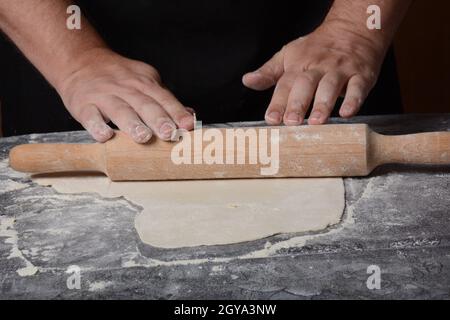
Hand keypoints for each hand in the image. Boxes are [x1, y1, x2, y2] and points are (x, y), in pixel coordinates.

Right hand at [56, 48, 193, 142]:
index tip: (188, 126)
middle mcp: (126, 88)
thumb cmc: (118, 78)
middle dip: (159, 119)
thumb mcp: (144, 81)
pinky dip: (97, 126)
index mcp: (144, 82)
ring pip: (120, 110)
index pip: (164, 98)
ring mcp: (104, 96)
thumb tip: (190, 115)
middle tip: (169, 134)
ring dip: (132, 124)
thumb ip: (165, 100)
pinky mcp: (83, 105)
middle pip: (145, 104)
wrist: (80, 60)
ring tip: (144, 137)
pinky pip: (91, 116)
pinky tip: (105, 136)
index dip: (177, 112)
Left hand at [243, 23, 384, 125]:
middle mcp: (318, 68)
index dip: (277, 103)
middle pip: (306, 85)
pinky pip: (357, 87)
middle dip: (298, 104)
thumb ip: (268, 72)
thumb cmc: (316, 49)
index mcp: (298, 66)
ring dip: (323, 104)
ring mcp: (340, 71)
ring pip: (330, 87)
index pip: (285, 85)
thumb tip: (247, 81)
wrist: (352, 30)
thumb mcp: (288, 56)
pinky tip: (347, 113)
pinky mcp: (361, 75)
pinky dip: (353, 100)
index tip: (271, 118)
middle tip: (291, 122)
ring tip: (317, 121)